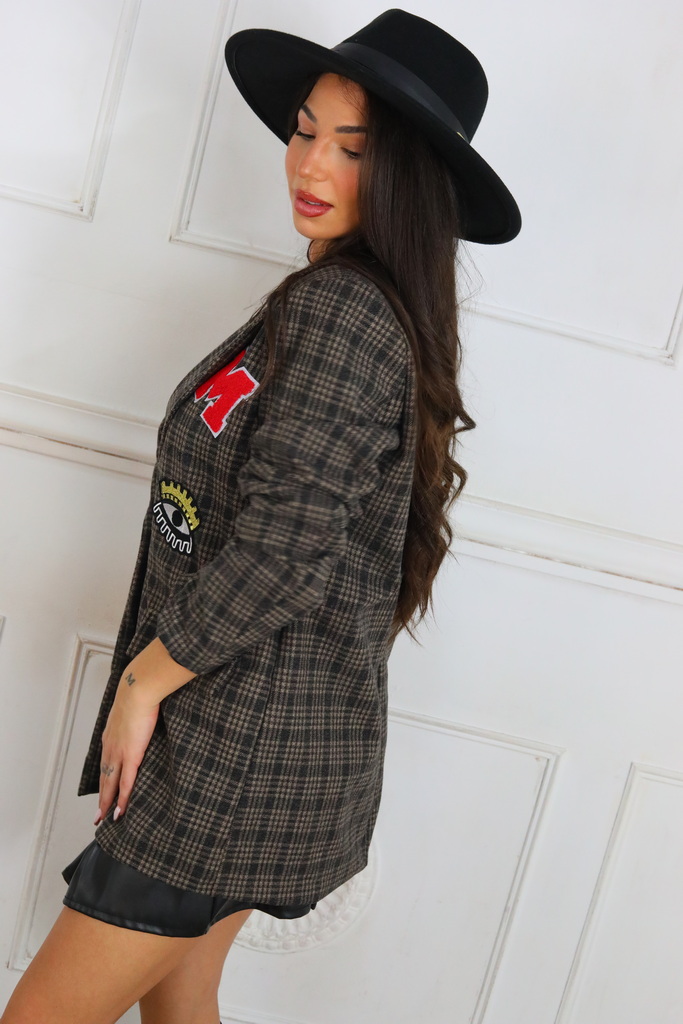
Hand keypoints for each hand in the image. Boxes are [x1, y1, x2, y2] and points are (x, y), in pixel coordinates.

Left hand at [95, 675, 159, 824]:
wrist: (138, 690)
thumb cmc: (139, 692)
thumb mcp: (132, 706)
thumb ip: (135, 715)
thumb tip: (143, 713)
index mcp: (111, 735)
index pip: (106, 762)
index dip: (104, 778)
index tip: (103, 789)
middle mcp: (110, 747)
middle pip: (104, 778)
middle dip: (101, 798)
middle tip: (97, 815)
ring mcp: (119, 753)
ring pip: (111, 785)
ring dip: (107, 803)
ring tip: (104, 819)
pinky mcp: (131, 756)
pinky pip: (125, 784)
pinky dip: (122, 800)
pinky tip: (120, 812)